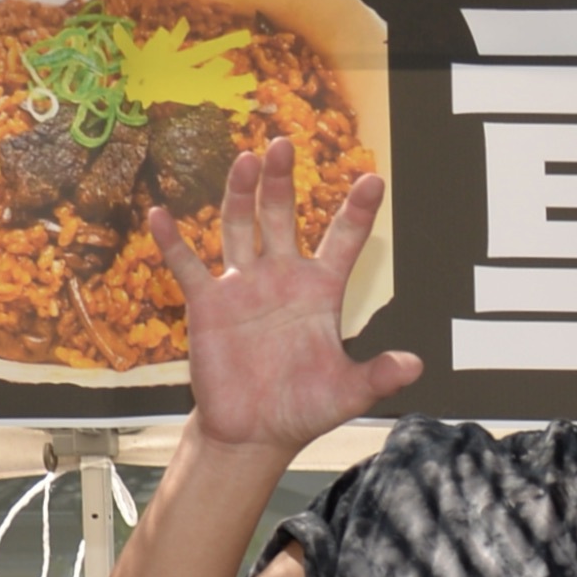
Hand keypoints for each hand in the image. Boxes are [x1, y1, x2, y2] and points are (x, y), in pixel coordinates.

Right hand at [144, 140, 420, 455]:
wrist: (254, 433)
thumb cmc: (302, 408)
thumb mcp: (346, 393)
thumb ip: (378, 375)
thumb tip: (417, 365)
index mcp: (320, 291)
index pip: (343, 241)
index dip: (357, 211)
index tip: (373, 178)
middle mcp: (281, 277)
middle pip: (282, 216)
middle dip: (283, 181)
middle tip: (285, 143)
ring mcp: (243, 285)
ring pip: (240, 226)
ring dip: (241, 193)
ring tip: (245, 159)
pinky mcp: (208, 303)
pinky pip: (188, 266)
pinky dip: (172, 241)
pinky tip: (159, 214)